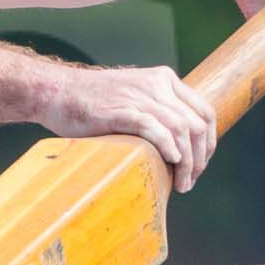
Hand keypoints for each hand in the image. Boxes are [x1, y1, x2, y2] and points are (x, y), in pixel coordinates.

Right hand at [39, 64, 217, 193]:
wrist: (55, 92)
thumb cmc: (91, 104)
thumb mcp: (133, 98)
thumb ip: (156, 113)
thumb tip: (179, 148)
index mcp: (164, 80)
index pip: (205, 112)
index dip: (209, 144)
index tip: (200, 166)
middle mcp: (157, 85)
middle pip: (197, 124)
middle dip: (200, 158)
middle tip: (190, 181)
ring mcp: (139, 96)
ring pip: (182, 129)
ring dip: (188, 162)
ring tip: (182, 184)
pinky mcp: (121, 110)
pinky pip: (156, 128)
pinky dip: (169, 148)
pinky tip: (171, 163)